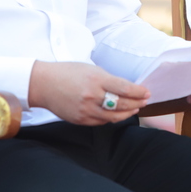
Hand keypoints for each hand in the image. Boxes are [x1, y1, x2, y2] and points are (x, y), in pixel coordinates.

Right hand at [28, 61, 149, 124]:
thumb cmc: (67, 73)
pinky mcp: (80, 120)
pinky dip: (111, 118)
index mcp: (96, 79)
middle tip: (144, 101)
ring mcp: (86, 110)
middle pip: (122, 104)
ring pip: (114, 117)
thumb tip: (126, 89)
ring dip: (127, 113)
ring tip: (134, 108)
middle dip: (136, 103)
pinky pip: (101, 122)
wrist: (43, 84)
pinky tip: (117, 113)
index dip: (138, 92)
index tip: (147, 92)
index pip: (124, 88)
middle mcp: (92, 96)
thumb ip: (108, 79)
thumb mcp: (90, 69)